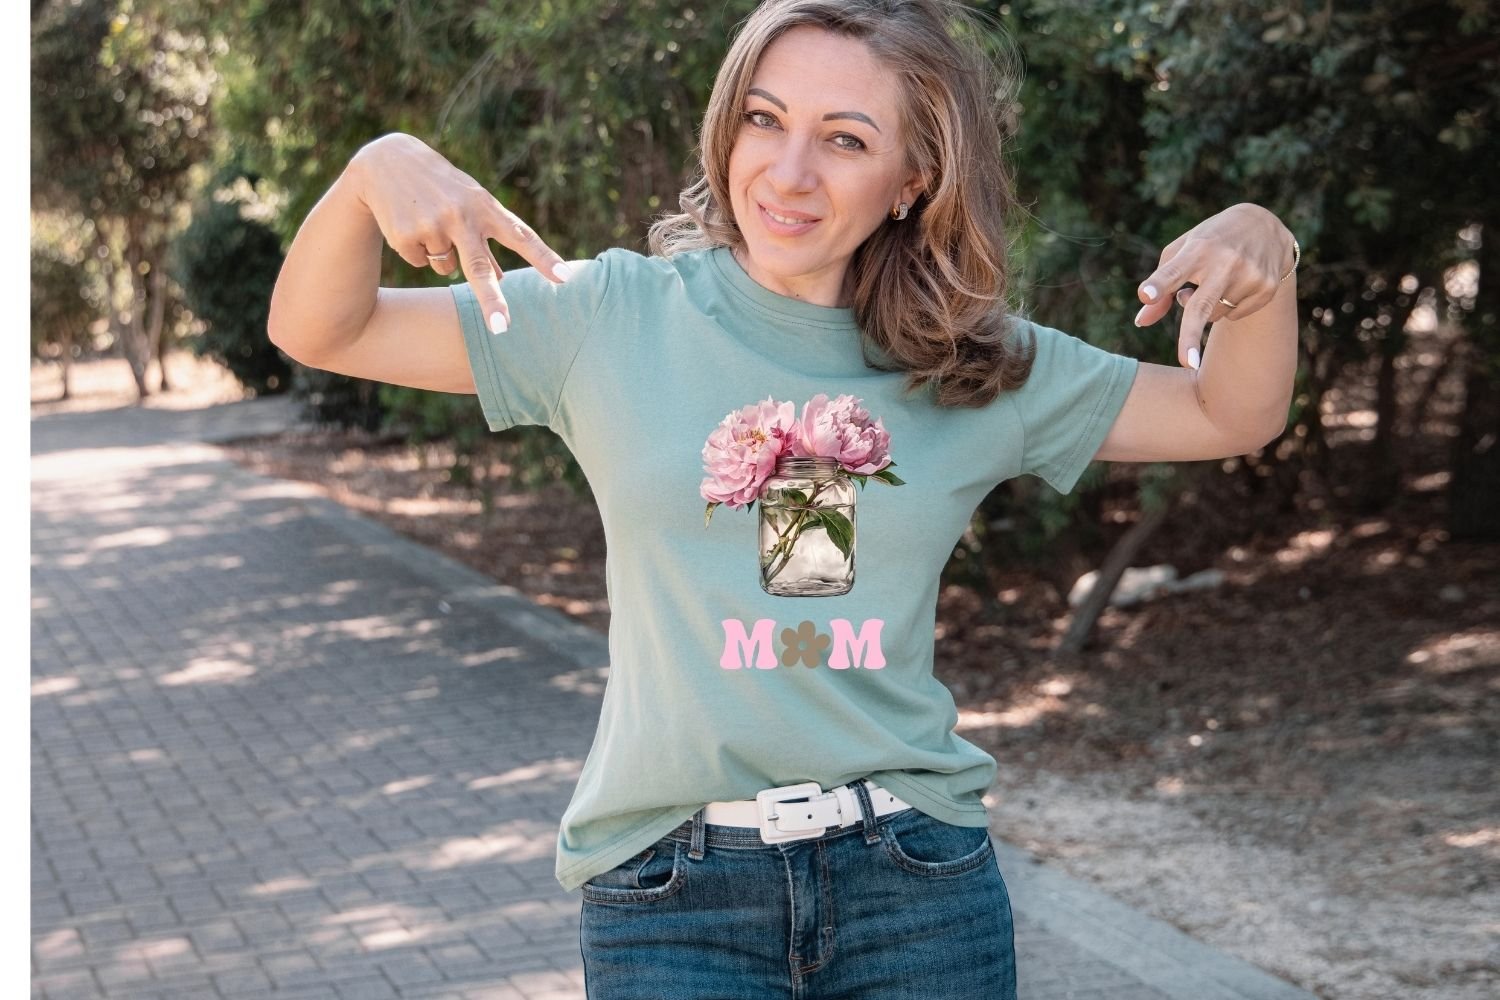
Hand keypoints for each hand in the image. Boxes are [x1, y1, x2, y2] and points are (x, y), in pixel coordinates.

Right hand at [347, 132, 572, 333]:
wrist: (388, 162)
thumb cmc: (444, 188)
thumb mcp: (471, 205)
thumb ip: (488, 239)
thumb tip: (503, 279)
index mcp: (485, 207)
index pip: (522, 237)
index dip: (544, 258)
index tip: (565, 278)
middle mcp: (461, 216)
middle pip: (480, 268)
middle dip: (492, 300)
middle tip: (503, 329)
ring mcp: (432, 225)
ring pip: (447, 268)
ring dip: (442, 256)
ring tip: (431, 223)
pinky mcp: (406, 235)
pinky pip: (421, 262)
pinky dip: (417, 250)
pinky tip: (411, 223)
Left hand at [1132, 203, 1294, 368]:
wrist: (1264, 226)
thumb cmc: (1210, 241)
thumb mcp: (1181, 252)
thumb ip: (1159, 287)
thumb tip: (1141, 322)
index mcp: (1198, 249)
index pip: (1173, 270)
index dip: (1159, 284)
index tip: (1146, 295)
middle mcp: (1225, 262)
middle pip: (1201, 306)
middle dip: (1191, 335)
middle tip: (1187, 362)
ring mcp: (1249, 275)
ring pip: (1214, 315)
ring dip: (1207, 306)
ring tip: (1215, 279)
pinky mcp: (1267, 288)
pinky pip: (1234, 315)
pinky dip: (1228, 306)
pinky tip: (1235, 283)